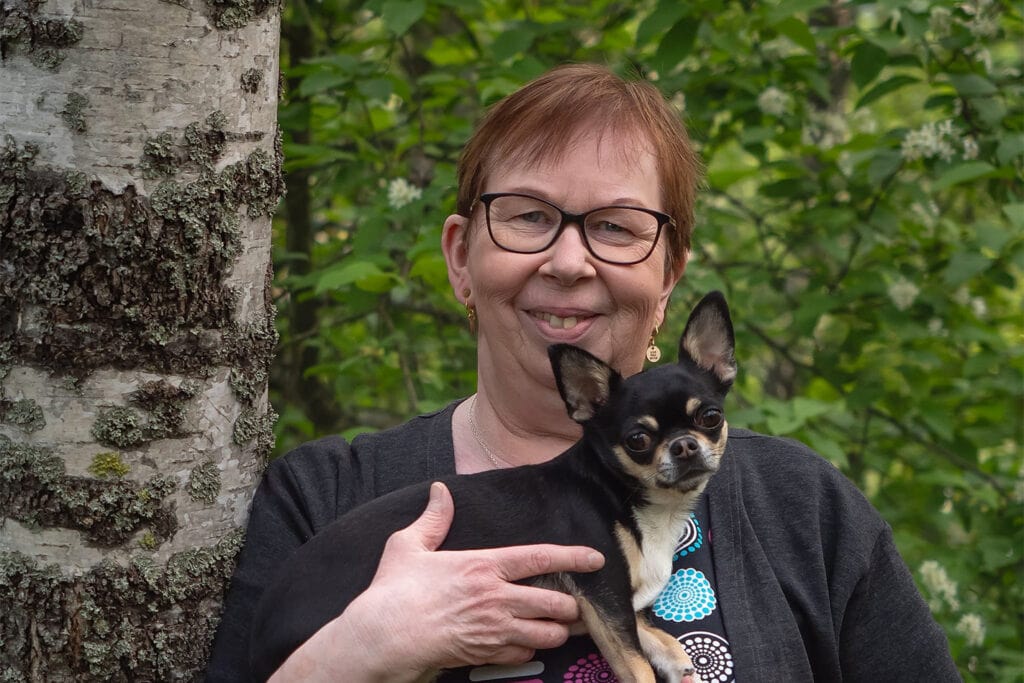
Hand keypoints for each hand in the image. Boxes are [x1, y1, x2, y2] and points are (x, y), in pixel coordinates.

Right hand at [270, 481, 604, 682]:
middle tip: (575, 603)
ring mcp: (494, 629)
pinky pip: (525, 654)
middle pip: (555, 603)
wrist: (383, 636)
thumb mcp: (409, 545)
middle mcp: (496, 598)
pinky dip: (532, 649)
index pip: (540, 558)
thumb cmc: (394, 590)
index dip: (572, 557)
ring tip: (560, 627)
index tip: (595, 558)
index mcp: (483, 566)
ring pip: (547, 634)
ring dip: (558, 631)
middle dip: (572, 605)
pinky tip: (527, 643)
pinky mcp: (486, 654)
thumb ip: (433, 518)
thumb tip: (440, 490)